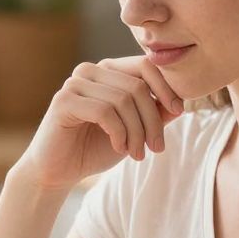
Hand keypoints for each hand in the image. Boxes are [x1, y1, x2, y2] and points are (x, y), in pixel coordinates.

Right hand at [11, 57, 184, 191]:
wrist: (58, 171)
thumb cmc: (94, 148)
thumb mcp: (133, 131)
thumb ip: (154, 115)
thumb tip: (180, 103)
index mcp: (107, 70)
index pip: (145, 65)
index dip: (166, 87)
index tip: (178, 111)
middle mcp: (90, 71)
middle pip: (137, 86)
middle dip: (152, 120)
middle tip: (156, 148)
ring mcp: (74, 83)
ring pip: (123, 100)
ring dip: (137, 132)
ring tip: (136, 154)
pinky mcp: (63, 101)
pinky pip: (105, 112)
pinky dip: (119, 133)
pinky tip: (119, 148)